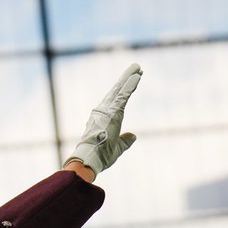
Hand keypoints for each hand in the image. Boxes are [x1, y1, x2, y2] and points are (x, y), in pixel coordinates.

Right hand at [65, 63, 141, 177]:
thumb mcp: (116, 149)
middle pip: (116, 91)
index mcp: (103, 120)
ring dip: (129, 78)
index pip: (115, 101)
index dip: (124, 90)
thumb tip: (134, 135)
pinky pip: (123, 96)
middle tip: (136, 68)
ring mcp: (107, 111)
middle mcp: (102, 112)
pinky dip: (130, 85)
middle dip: (126, 79)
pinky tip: (137, 76)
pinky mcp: (112, 112)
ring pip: (119, 90)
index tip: (133, 81)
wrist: (89, 160)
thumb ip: (125, 141)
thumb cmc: (99, 157)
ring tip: (137, 67)